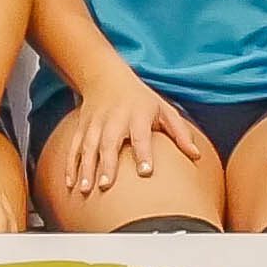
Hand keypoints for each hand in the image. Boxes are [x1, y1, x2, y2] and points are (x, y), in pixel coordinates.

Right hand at [60, 73, 212, 197]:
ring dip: (85, 168)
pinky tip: (70, 183)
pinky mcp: (82, 128)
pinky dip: (70, 165)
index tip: (146, 172)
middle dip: (107, 164)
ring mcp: (95, 124)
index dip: (143, 153)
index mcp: (137, 115)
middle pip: (109, 143)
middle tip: (106, 185)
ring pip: (88, 147)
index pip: (141, 135)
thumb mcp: (164, 109)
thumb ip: (180, 133)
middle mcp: (114, 119)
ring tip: (85, 189)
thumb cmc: (140, 99)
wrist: (106, 77)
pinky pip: (74, 148)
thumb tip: (196, 155)